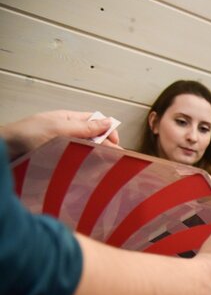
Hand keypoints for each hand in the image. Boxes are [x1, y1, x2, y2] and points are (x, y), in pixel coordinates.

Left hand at [0, 110, 120, 158]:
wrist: (5, 150)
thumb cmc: (26, 134)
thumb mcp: (59, 127)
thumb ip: (85, 127)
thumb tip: (109, 122)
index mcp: (70, 120)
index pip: (97, 122)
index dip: (109, 131)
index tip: (115, 144)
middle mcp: (69, 133)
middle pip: (95, 138)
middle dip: (106, 147)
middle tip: (113, 159)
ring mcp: (64, 147)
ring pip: (88, 151)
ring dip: (97, 158)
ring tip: (105, 168)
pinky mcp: (60, 161)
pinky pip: (78, 163)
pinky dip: (86, 167)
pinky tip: (91, 173)